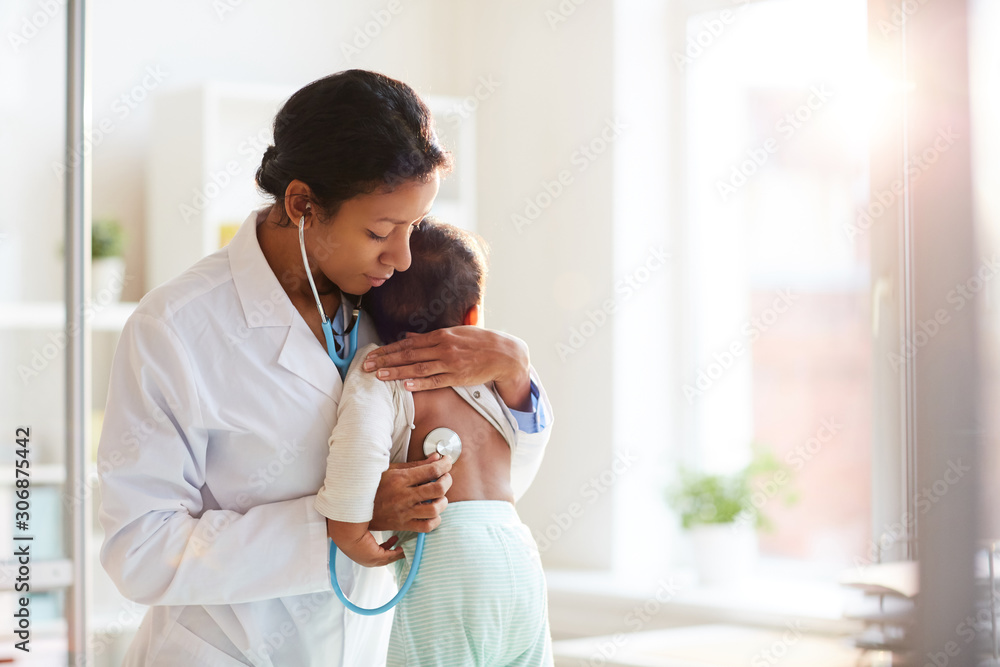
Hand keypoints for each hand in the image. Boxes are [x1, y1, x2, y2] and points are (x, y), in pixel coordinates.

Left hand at [327, 523, 405, 566]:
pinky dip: (396, 553)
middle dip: (391, 555)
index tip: (390, 543)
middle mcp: (365, 560)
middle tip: (399, 549)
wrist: (346, 532)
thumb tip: (363, 520)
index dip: (383, 549)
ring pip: (387, 559)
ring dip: (396, 554)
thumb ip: (360, 527)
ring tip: (402, 549)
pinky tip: (401, 548)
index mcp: (360, 555)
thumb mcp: (355, 530)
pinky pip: (390, 556)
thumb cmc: (347, 529)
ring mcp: (371, 560)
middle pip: (381, 560)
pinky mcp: (376, 556)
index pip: (373, 554)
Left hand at [362, 327, 532, 410]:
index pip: (408, 343)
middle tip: (367, 366)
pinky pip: (435, 381)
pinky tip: (405, 386)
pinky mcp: (457, 377)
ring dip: (397, 372)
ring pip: (418, 368)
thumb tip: (408, 337)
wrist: (504, 353)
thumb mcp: (454, 333)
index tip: (372, 354)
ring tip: (380, 376)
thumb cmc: (479, 342)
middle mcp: (443, 347)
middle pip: (408, 355)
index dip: (388, 349)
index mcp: (441, 335)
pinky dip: (420, 383)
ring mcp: (450, 363)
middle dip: (386, 360)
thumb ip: (430, 336)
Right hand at [369, 453, 453, 532]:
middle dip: (447, 481)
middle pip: (437, 489)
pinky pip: (426, 527)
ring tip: (439, 497)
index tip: (447, 461)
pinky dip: (435, 520)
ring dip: (443, 502)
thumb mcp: (392, 469)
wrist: (355, 507)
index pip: (431, 470)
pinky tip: (433, 513)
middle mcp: (403, 496)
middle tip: (445, 478)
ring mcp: (404, 512)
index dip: (445, 464)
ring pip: (434, 509)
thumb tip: (436, 457)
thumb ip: (416, 465)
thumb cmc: (374, 485)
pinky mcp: (403, 525)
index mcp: (400, 478)